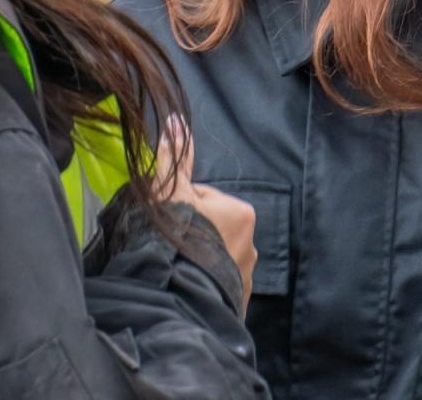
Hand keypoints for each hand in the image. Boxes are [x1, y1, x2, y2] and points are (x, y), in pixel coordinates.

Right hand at [157, 116, 255, 310]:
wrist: (179, 296)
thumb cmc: (177, 238)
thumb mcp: (171, 192)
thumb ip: (175, 157)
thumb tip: (176, 118)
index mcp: (241, 212)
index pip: (204, 199)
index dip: (181, 208)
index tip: (168, 222)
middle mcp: (252, 243)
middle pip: (212, 229)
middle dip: (193, 234)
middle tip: (169, 246)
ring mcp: (246, 276)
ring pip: (214, 258)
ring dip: (197, 260)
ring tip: (176, 268)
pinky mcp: (237, 303)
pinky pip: (216, 285)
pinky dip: (202, 283)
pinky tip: (185, 286)